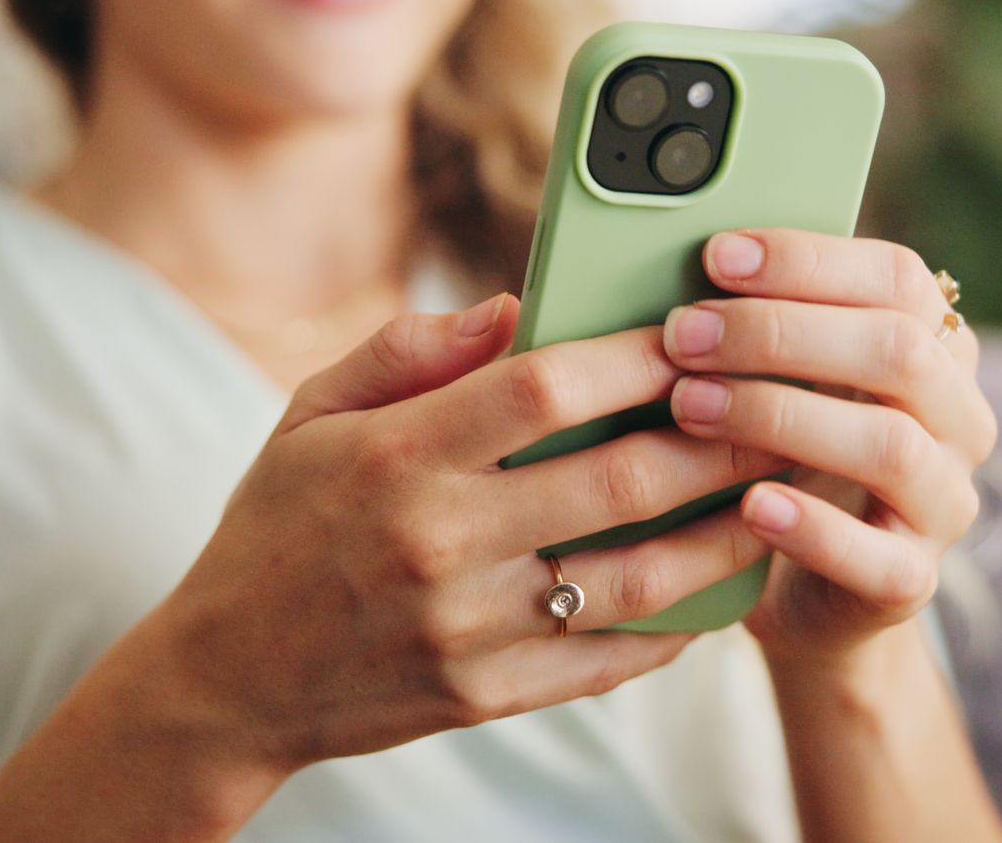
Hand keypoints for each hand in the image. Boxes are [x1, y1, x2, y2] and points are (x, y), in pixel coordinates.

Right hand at [150, 291, 788, 772]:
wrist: (224, 680)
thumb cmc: (276, 526)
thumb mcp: (310, 414)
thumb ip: (408, 349)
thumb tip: (514, 305)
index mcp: (396, 457)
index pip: (545, 389)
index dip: (637, 355)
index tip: (699, 330)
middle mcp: (439, 543)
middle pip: (617, 480)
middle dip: (716, 439)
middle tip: (777, 407)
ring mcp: (467, 629)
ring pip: (635, 579)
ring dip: (722, 537)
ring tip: (774, 496)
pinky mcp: (485, 696)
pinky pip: (608, 659)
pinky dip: (675, 625)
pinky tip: (718, 589)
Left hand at [661, 229, 996, 667]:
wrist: (805, 589)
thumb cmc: (783, 456)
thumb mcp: (787, 379)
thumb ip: (770, 324)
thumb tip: (691, 263)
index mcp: (939, 348)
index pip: (897, 278)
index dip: (809, 260)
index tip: (717, 256)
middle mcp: (960, 419)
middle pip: (898, 352)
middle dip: (781, 334)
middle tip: (684, 334)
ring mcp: (944, 503)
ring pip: (891, 445)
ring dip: (781, 416)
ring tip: (689, 406)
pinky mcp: (912, 580)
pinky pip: (876, 556)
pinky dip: (813, 527)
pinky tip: (751, 504)